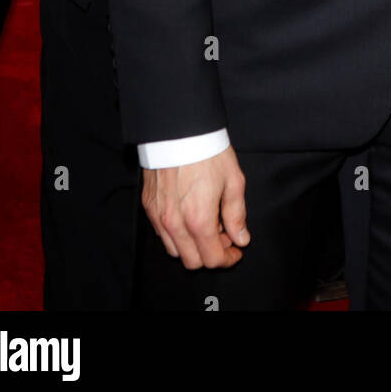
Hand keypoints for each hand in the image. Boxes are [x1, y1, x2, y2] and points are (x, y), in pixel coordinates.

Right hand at [142, 144, 249, 269]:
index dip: (228, 259)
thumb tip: (241, 239)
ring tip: (207, 223)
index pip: (212, 259)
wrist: (179, 129)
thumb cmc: (208, 152)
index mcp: (198, 220)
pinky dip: (177, 234)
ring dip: (193, 246)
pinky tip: (189, 215)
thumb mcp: (233, 181)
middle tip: (224, 235)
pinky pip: (162, 234)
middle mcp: (175, 223)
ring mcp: (158, 216)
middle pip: (192, 261)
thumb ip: (237, 214)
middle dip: (211, 254)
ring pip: (175, 250)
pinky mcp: (149, 206)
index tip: (236, 250)